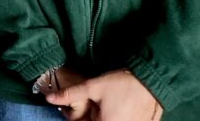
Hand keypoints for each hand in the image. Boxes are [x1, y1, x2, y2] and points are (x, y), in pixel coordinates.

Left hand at [46, 70, 161, 120]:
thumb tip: (48, 98)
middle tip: (95, 104)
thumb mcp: (93, 87)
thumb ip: (70, 95)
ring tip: (107, 105)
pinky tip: (116, 108)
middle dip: (90, 116)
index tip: (79, 108)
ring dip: (101, 116)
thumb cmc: (123, 84)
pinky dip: (115, 116)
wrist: (151, 81)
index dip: (77, 117)